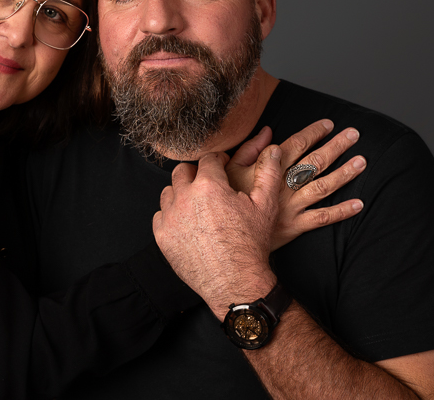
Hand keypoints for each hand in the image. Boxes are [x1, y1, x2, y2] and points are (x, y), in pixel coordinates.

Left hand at [153, 148, 281, 318]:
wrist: (235, 282)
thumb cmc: (250, 245)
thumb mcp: (265, 205)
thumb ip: (268, 173)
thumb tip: (272, 150)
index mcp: (209, 185)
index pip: (207, 159)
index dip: (217, 161)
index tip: (222, 168)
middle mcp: (185, 197)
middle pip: (182, 171)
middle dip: (196, 173)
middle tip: (208, 184)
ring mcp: (170, 217)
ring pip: (169, 191)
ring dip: (181, 193)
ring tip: (197, 204)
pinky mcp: (162, 235)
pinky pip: (160, 215)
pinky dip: (171, 215)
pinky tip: (187, 222)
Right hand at [227, 120, 365, 250]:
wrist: (226, 234)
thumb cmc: (226, 200)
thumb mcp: (230, 170)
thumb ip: (250, 150)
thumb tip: (267, 132)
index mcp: (269, 170)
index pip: (296, 145)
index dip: (313, 133)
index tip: (328, 124)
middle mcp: (284, 186)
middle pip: (314, 162)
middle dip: (336, 147)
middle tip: (354, 135)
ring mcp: (292, 206)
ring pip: (322, 187)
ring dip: (344, 174)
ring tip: (361, 162)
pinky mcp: (295, 226)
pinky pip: (322, 218)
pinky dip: (341, 212)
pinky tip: (358, 204)